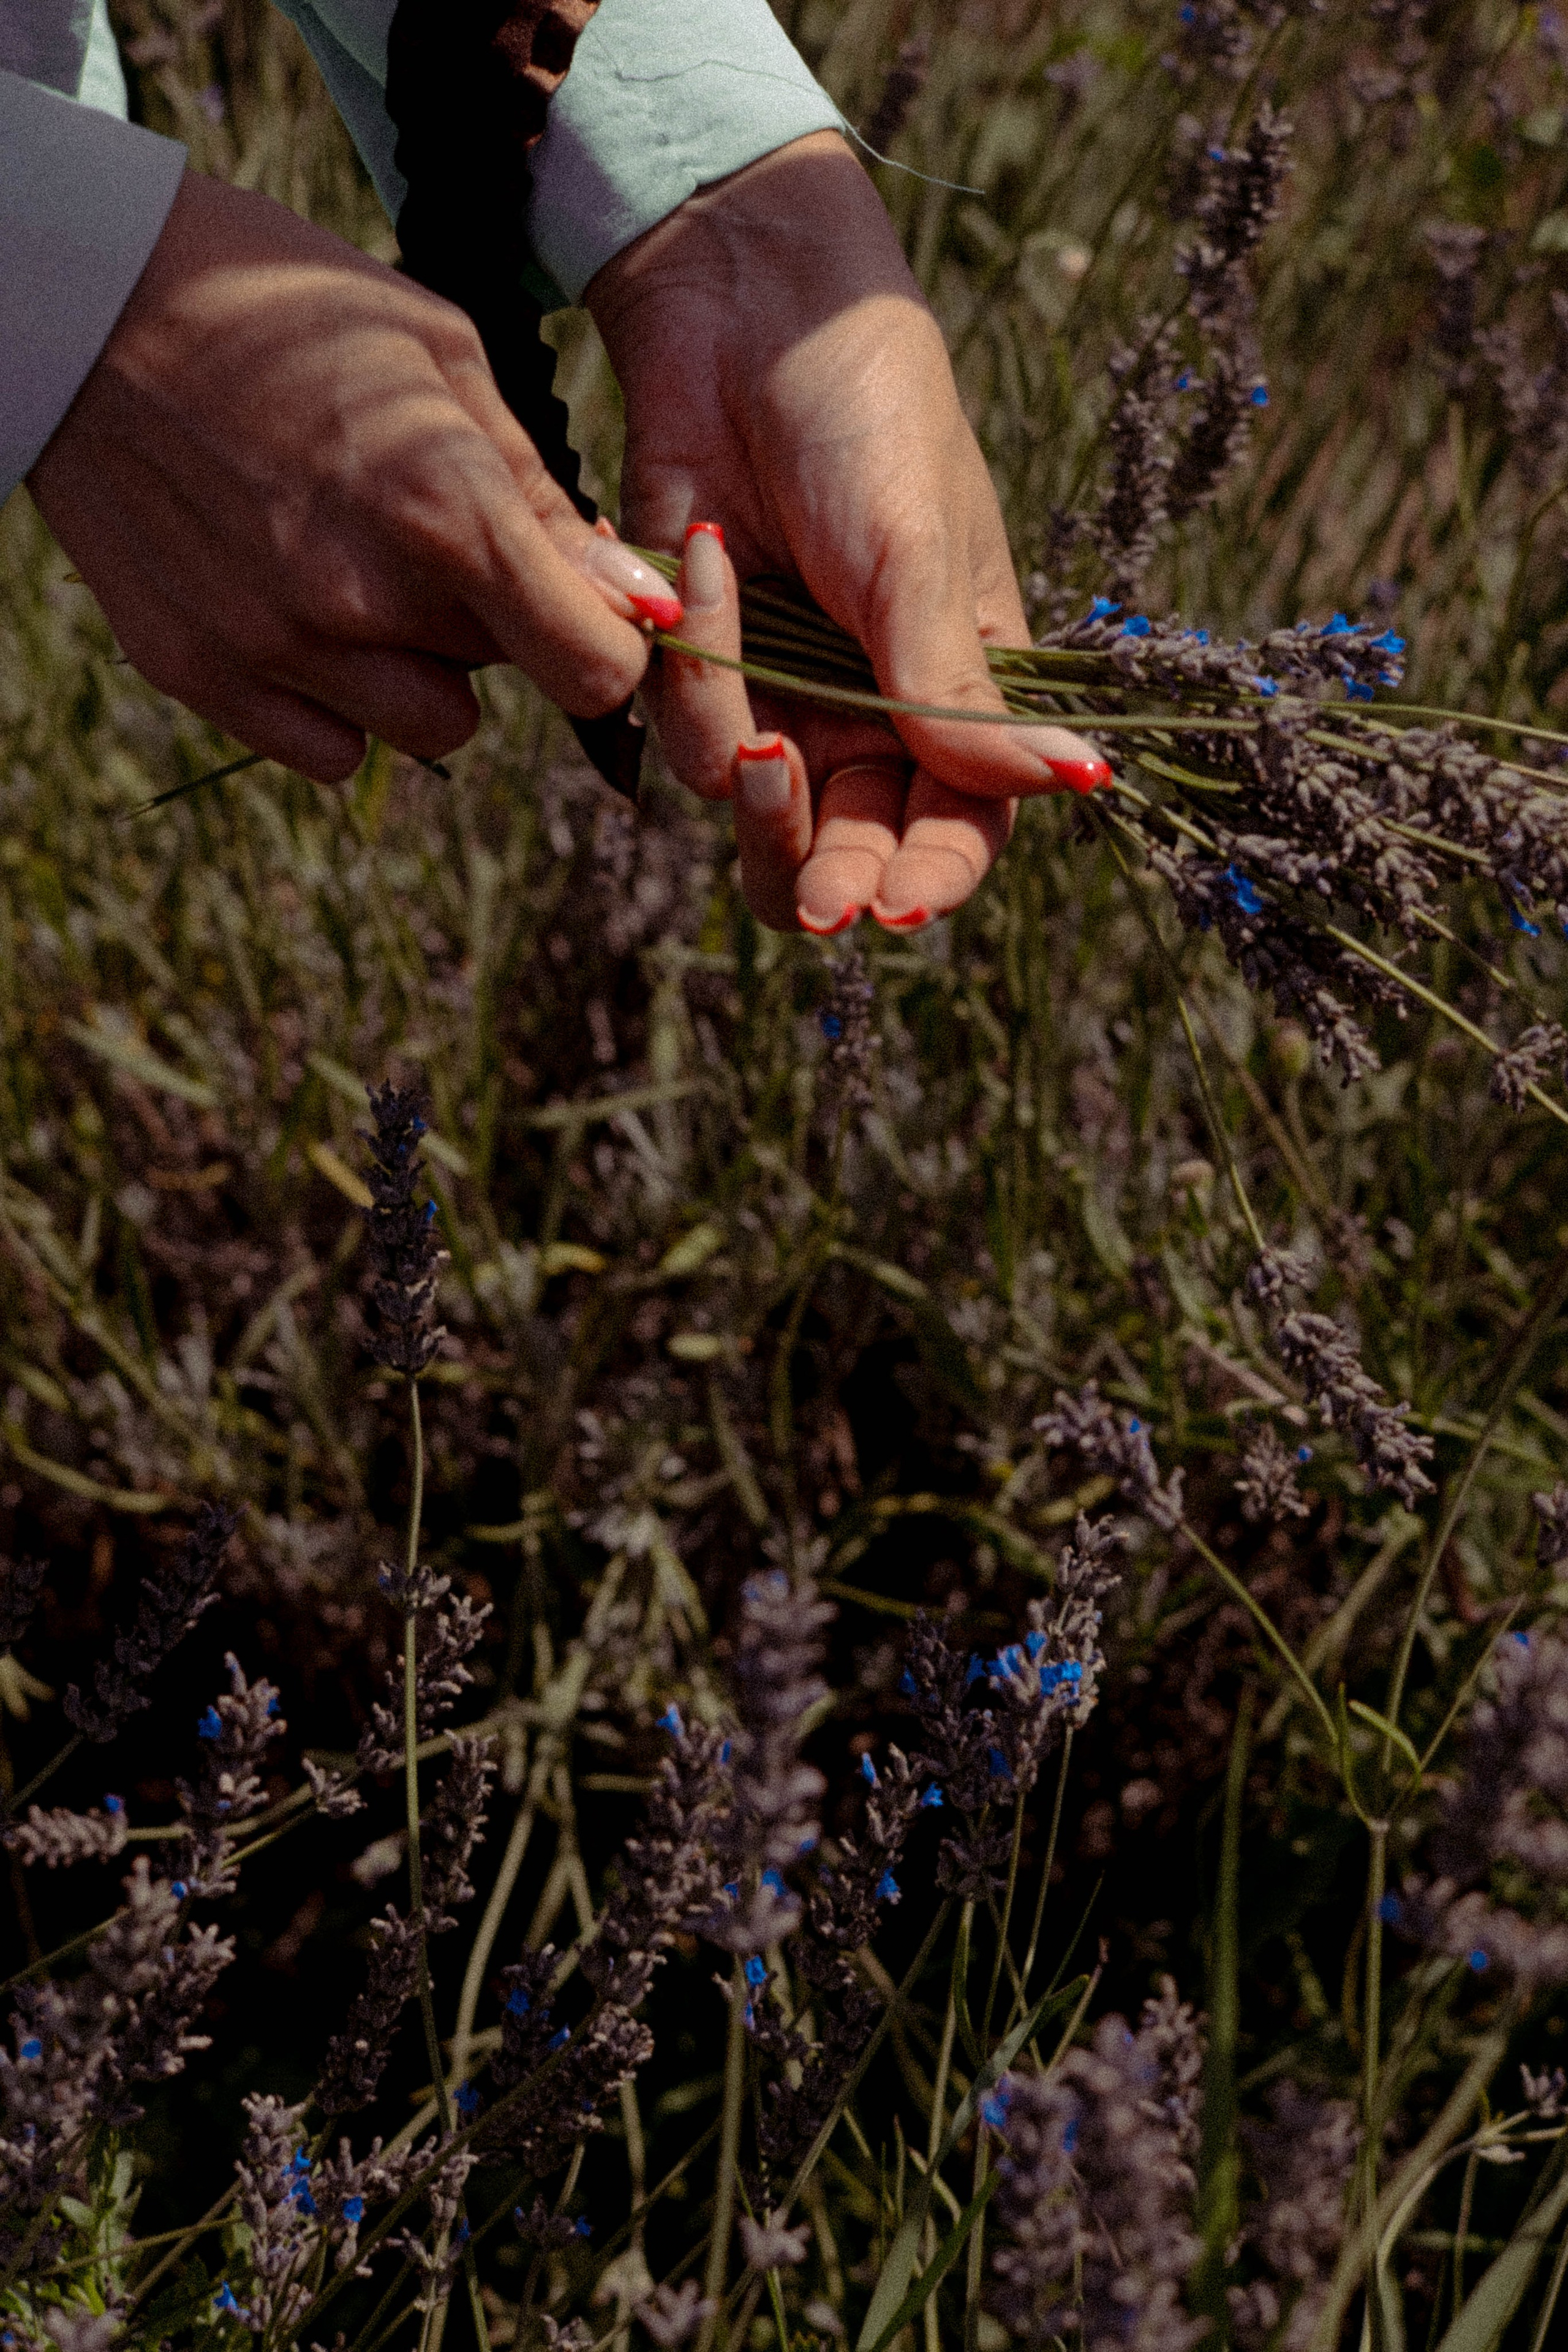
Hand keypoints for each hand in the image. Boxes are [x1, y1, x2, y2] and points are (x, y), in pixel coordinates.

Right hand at [28, 169, 676, 784]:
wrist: (90, 301)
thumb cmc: (289, 308)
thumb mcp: (443, 357)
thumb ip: (544, 498)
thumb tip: (639, 603)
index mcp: (442, 505)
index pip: (594, 671)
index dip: (610, 649)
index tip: (592, 611)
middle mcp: (361, 597)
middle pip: (508, 686)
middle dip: (499, 626)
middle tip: (432, 537)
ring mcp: (275, 646)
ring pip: (428, 731)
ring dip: (422, 672)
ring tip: (363, 570)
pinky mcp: (202, 674)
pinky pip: (331, 752)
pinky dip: (338, 704)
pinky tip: (302, 610)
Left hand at [587, 133, 1107, 931]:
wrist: (741, 313)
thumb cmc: (869, 419)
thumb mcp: (922, 557)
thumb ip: (962, 689)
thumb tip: (1075, 783)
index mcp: (956, 695)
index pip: (960, 827)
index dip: (934, 881)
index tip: (899, 910)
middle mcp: (869, 715)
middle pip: (849, 855)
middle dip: (831, 877)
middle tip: (822, 897)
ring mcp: (780, 694)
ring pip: (753, 815)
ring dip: (743, 761)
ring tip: (741, 666)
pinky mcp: (698, 664)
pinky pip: (679, 727)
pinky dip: (686, 665)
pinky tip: (700, 557)